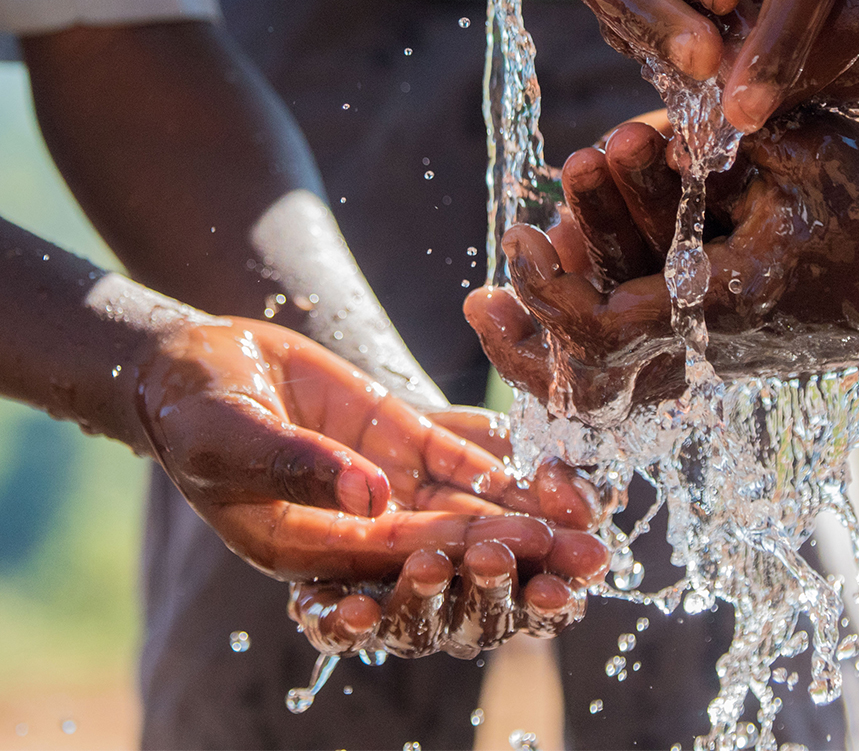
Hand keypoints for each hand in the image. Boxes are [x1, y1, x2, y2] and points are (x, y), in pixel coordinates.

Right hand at [136, 318, 607, 656]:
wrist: (201, 368)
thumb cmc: (197, 415)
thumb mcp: (237, 441)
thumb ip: (301, 467)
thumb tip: (370, 496)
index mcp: (314, 551)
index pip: (402, 562)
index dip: (465, 556)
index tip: (525, 548)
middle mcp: (361, 527)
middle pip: (452, 547)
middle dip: (522, 551)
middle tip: (588, 556)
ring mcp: (385, 481)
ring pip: (468, 502)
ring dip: (529, 511)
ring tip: (591, 515)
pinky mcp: (398, 437)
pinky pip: (458, 452)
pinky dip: (502, 457)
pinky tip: (552, 464)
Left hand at [466, 114, 858, 417]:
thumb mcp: (810, 150)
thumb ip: (728, 137)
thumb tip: (653, 140)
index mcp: (720, 304)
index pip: (602, 329)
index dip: (547, 289)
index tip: (520, 230)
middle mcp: (703, 349)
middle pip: (585, 385)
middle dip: (528, 331)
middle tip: (494, 273)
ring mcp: (708, 359)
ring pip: (605, 384)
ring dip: (549, 332)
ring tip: (510, 273)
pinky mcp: (716, 350)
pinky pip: (634, 363)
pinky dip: (589, 327)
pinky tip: (568, 272)